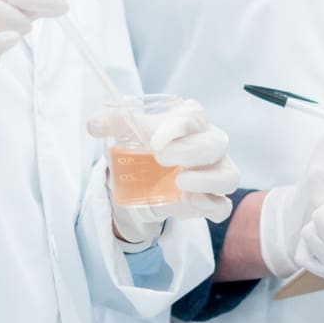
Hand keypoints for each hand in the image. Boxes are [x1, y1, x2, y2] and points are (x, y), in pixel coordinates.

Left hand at [88, 98, 239, 244]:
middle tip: (161, 159)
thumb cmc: (148, 144)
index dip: (177, 127)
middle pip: (216, 144)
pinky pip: (224, 205)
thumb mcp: (129, 131)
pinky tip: (191, 202)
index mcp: (191, 120)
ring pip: (229, 176)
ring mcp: (217, 171)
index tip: (154, 140)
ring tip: (179, 182)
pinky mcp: (214, 198)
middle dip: (190, 151)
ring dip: (206, 180)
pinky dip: (211, 206)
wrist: (150, 175)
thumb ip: (113, 123)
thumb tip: (94, 124)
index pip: (194, 116)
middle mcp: (211, 142)